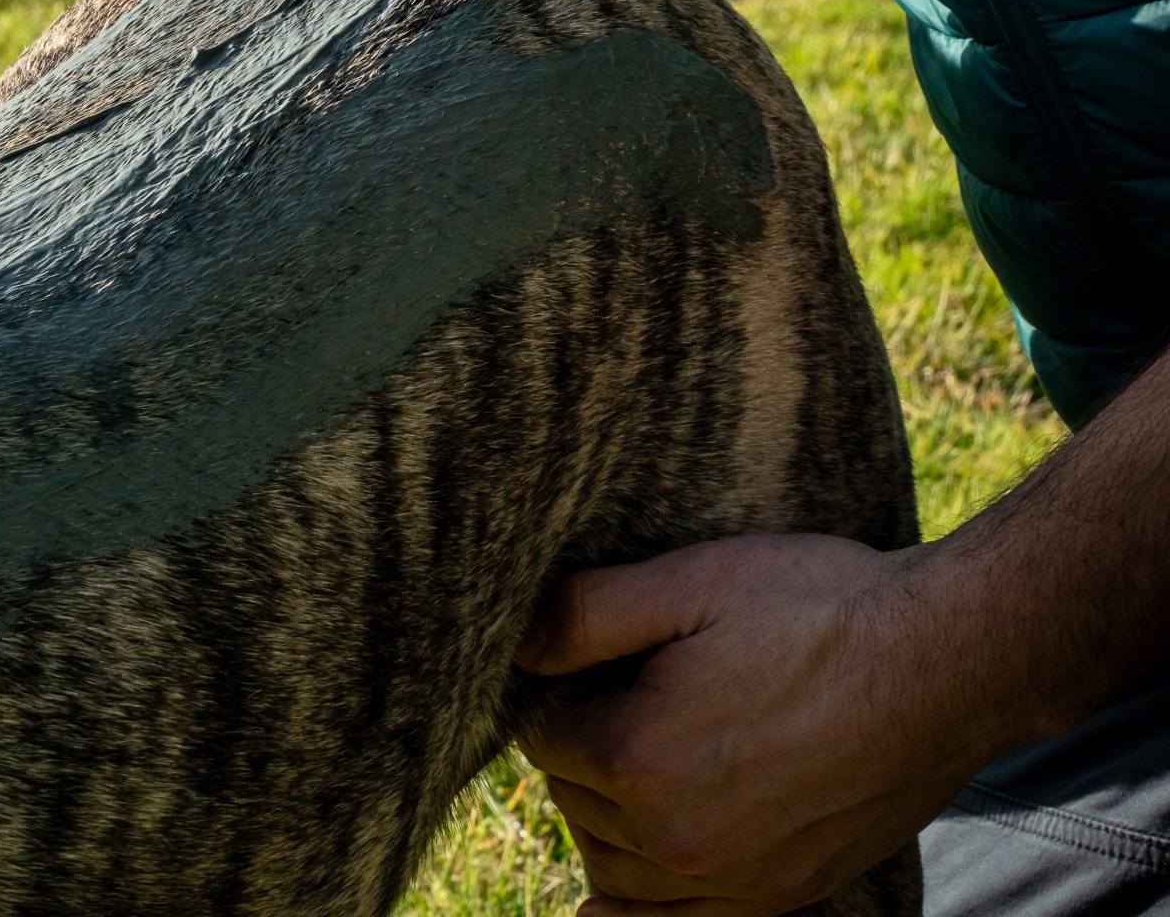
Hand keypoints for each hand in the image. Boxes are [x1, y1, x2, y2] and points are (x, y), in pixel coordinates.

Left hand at [514, 535, 1022, 916]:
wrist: (945, 660)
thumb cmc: (816, 607)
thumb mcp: (691, 578)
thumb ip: (586, 614)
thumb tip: (517, 646)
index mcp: (639, 758)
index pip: (545, 740)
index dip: (567, 693)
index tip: (606, 660)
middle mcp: (676, 841)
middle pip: (576, 804)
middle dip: (586, 752)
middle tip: (637, 692)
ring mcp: (734, 882)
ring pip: (615, 870)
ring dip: (609, 821)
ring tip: (647, 756)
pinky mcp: (781, 898)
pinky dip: (638, 913)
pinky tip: (612, 904)